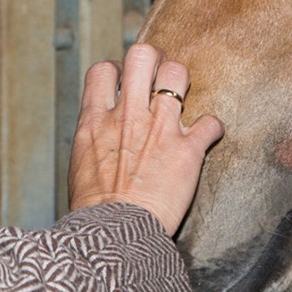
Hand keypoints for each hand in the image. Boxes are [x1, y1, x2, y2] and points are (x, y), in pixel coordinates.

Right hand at [67, 44, 223, 235]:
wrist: (114, 236)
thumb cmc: (94, 211)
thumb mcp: (80, 164)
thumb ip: (94, 138)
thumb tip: (101, 131)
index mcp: (95, 121)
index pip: (104, 70)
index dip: (117, 70)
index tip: (125, 84)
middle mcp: (128, 116)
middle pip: (142, 55)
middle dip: (154, 60)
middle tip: (159, 76)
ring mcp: (160, 129)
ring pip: (177, 74)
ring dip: (182, 82)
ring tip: (182, 100)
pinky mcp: (188, 150)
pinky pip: (211, 122)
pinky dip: (212, 128)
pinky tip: (206, 137)